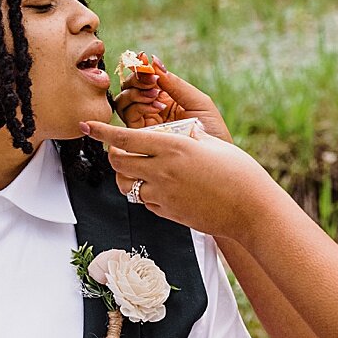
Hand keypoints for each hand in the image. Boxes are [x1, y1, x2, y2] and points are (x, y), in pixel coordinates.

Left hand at [80, 118, 275, 238]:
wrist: (250, 209)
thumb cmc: (238, 171)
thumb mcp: (211, 143)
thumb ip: (187, 136)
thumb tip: (176, 131)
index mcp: (173, 148)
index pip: (124, 138)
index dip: (101, 131)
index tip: (86, 124)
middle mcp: (163, 171)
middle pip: (118, 163)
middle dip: (112, 154)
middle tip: (119, 149)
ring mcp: (163, 195)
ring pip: (125, 185)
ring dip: (125, 175)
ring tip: (137, 169)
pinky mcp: (168, 212)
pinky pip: (144, 201)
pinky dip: (143, 192)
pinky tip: (159, 186)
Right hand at [110, 66, 233, 142]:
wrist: (218, 166)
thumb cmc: (214, 134)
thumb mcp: (199, 103)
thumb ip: (176, 84)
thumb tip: (154, 61)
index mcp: (168, 97)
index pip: (145, 78)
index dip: (141, 67)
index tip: (144, 60)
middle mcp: (153, 109)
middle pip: (129, 88)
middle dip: (136, 80)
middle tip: (152, 82)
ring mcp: (146, 124)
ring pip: (124, 102)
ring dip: (136, 94)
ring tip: (155, 98)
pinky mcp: (141, 139)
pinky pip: (128, 119)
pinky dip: (137, 108)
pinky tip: (154, 110)